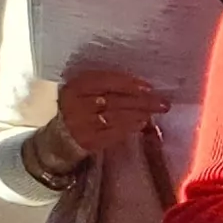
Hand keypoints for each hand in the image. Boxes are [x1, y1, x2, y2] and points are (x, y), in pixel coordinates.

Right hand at [40, 69, 168, 170]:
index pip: (104, 81)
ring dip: (139, 114)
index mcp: (75, 87)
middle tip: (163, 103)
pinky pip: (114, 132)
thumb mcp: (86, 91)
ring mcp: (81, 124)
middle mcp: (76, 105)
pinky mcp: (89, 140)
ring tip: (153, 112)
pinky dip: (131, 127)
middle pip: (115, 100)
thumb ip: (107, 85)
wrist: (60, 136)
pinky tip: (142, 124)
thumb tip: (142, 86)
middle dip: (142, 101)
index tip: (149, 87)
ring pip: (116, 116)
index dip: (128, 83)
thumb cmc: (80, 107)